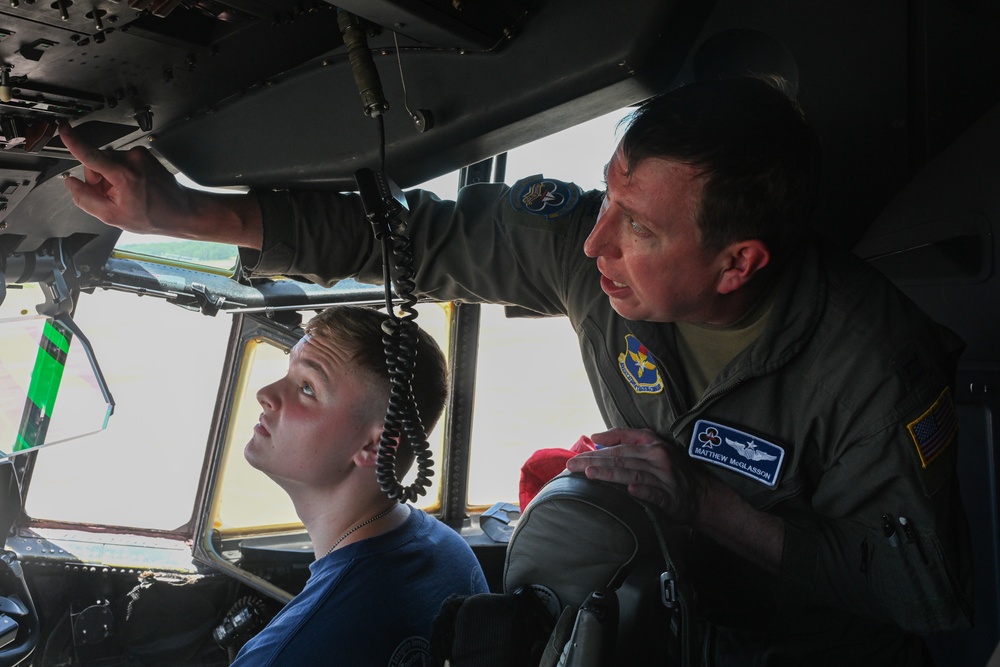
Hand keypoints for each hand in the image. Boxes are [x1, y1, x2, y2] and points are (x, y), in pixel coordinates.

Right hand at [59, 123, 193, 234]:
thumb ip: (86, 199)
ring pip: (108, 161)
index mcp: (124, 174)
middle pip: (96, 162)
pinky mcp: (143, 154)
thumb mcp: (113, 216)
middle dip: (98, 179)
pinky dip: (120, 173)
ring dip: (110, 177)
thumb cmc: (153, 216)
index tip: (64, 129)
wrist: (180, 211)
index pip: (91, 155)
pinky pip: (120, 161)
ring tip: (125, 193)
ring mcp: (139, 155)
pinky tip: (132, 186)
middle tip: (111, 195)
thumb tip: (70, 183)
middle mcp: (132, 159)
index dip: (73, 141)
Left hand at [567, 427, 784, 569]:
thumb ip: (627, 440)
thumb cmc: (673, 471)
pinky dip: (643, 491)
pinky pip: (656, 493)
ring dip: (611, 473)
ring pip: (632, 473)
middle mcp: (658, 457)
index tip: (577, 453)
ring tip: (590, 474)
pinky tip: (631, 490)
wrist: (703, 495)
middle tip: (571, 466)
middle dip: (593, 461)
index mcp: (652, 444)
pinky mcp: (671, 497)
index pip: (620, 443)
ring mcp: (665, 477)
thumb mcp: (653, 449)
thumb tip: (597, 437)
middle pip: (620, 457)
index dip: (597, 447)